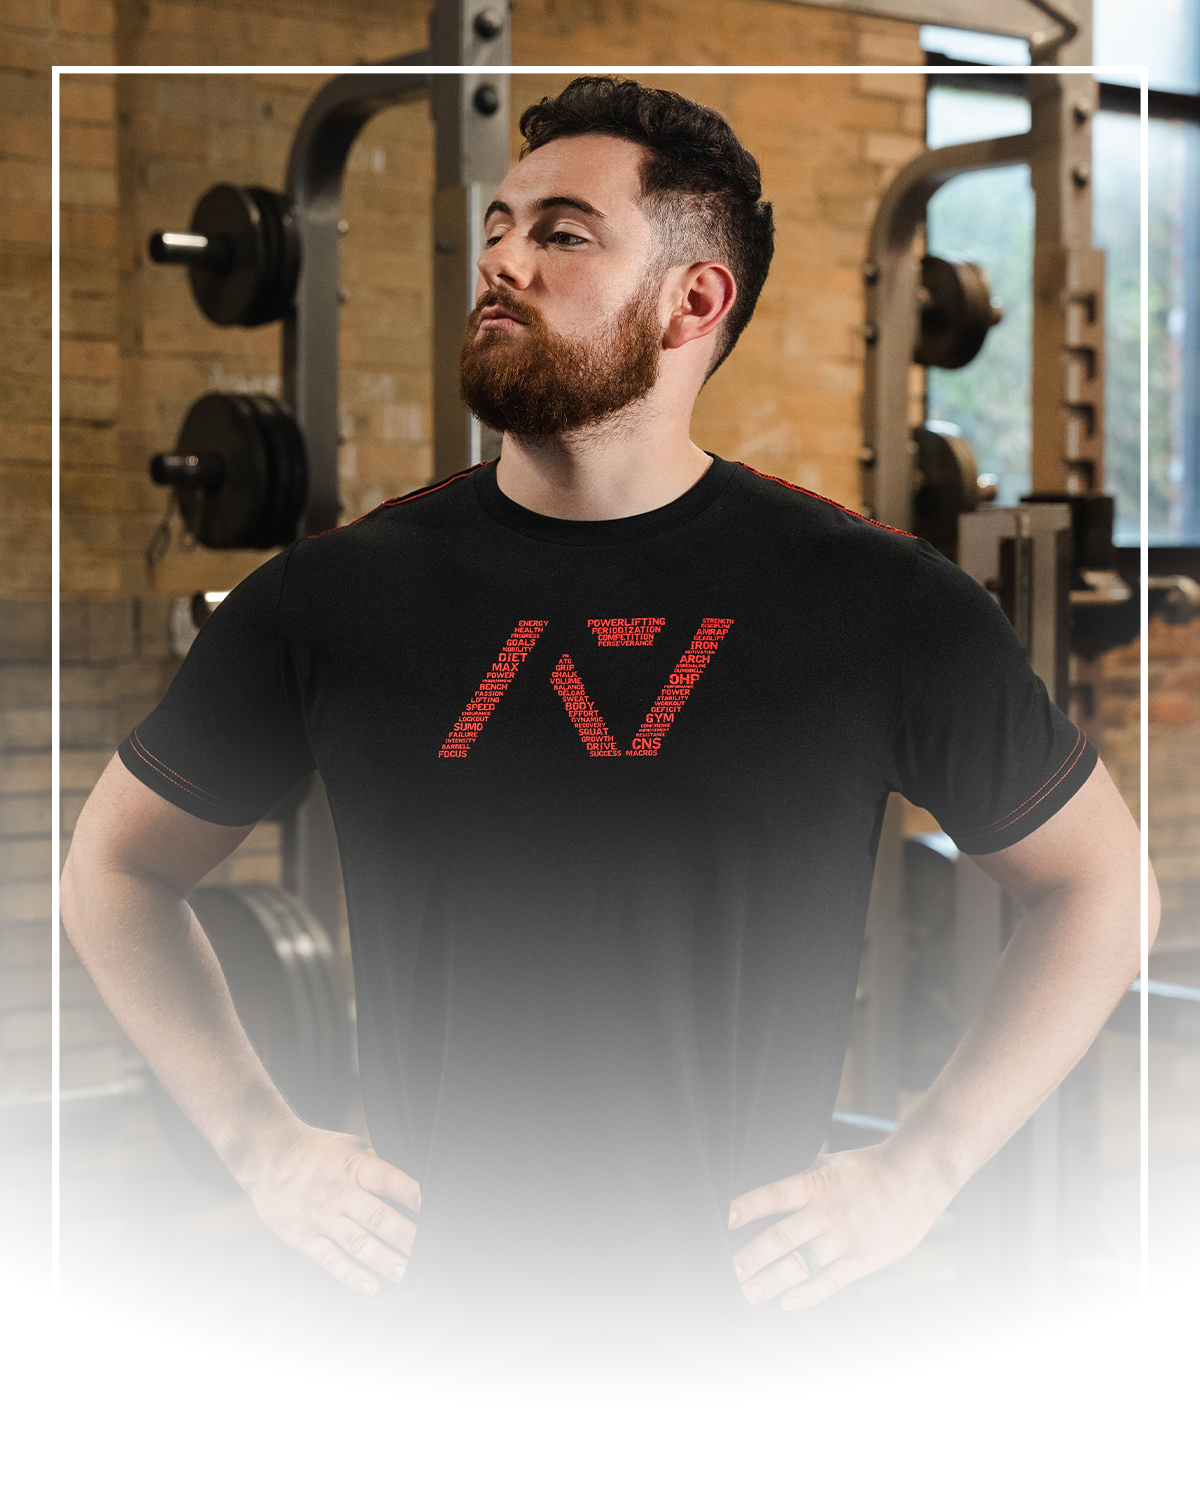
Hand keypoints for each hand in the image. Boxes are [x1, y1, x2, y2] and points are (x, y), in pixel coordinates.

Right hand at [239, 1120, 421, 1296]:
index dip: (408, 1191)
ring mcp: (322, 1217)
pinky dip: (352, 1276)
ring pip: (357, 1242)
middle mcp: (339, 1193)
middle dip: (403, 1236)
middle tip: (428, 1253)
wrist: (269, 1157)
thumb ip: (378, 1168)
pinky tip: (372, 1287)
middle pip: (376, 1216)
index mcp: (355, 1168)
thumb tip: (416, 1187)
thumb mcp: (351, 1149)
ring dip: (383, 1260)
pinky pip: (331, 1260)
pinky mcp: (305, 1237)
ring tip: (406, 1275)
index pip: (386, 1178)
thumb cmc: (319, 1153)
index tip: (430, 1205)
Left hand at [727, 1144, 947, 1311]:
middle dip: (750, 1258)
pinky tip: (787, 1303)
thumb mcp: (828, 1165)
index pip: (773, 1195)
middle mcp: (826, 1212)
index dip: (747, 1207)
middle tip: (727, 1273)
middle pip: (780, 1238)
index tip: (723, 1220)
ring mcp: (845, 1238)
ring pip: (800, 1264)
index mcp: (815, 1184)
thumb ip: (800, 1182)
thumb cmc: (867, 1170)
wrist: (915, 1177)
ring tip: (747, 1294)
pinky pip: (830, 1282)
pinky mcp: (864, 1259)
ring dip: (771, 1281)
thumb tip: (763, 1188)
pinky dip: (807, 1295)